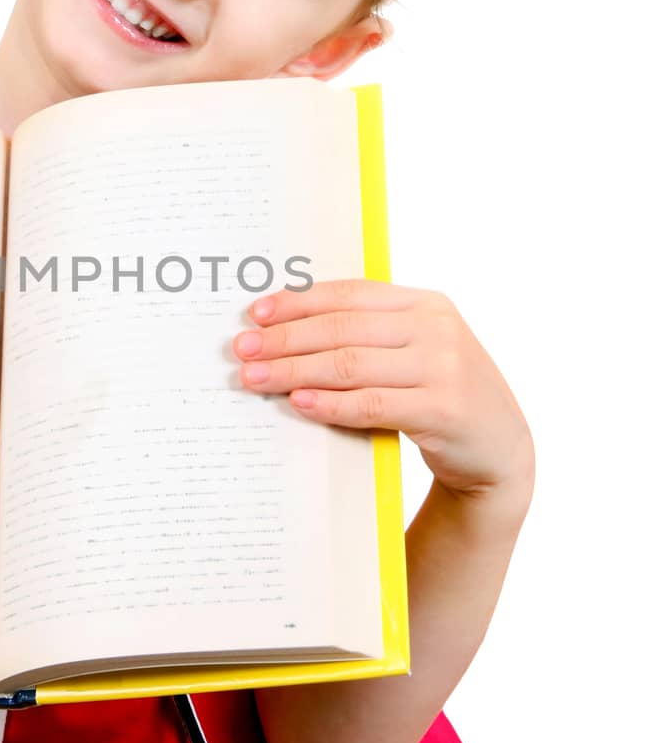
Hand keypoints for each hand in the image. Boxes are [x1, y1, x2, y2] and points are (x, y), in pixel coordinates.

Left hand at [232, 279, 534, 502]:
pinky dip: (330, 403)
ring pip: (351, 364)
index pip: (350, 294)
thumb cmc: (442, 395)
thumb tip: (290, 331)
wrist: (500, 448)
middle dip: (286, 339)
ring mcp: (444, 366)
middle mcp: (436, 328)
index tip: (256, 313)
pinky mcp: (443, 408)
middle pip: (343, 328)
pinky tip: (298, 403)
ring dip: (295, 371)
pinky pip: (372, 404)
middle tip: (242, 349)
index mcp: (426, 303)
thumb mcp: (415, 352)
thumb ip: (371, 335)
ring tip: (255, 378)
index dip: (300, 301)